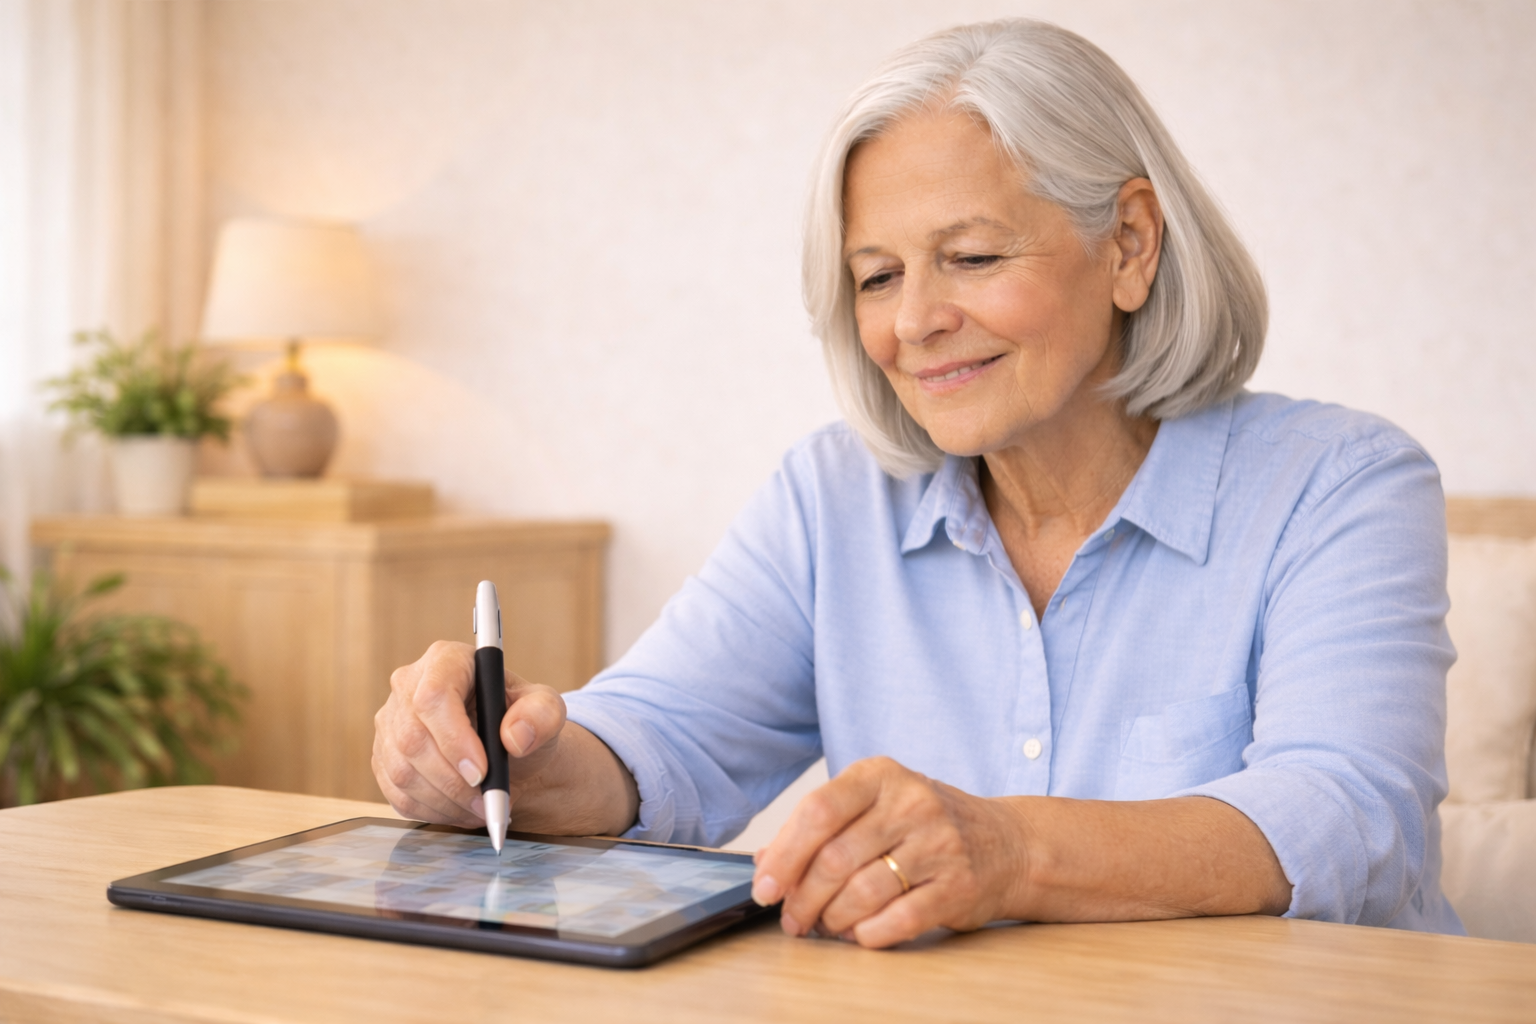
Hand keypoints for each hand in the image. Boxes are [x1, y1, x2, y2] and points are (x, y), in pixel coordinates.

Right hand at [372, 640, 567, 827]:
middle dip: (452, 780)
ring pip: (402, 771)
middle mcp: (409, 686)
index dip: (453, 739)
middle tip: (486, 801)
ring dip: (444, 800)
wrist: (508, 751)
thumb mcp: (547, 711)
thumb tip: (515, 736)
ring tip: (480, 807)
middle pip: (412, 738)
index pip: (433, 696)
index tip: (481, 772)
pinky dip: (432, 811)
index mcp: (447, 660)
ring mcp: (390, 723)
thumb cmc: (523, 722)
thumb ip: (542, 715)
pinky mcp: (383, 757)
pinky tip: (460, 809)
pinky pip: (396, 793)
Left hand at [750, 757, 1026, 948]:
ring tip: (825, 926)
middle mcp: (911, 802)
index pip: (818, 810)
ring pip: (863, 891)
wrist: (1005, 842)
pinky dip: (869, 933)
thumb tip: (765, 863)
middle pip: (835, 857)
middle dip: (803, 897)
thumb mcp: (874, 806)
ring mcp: (938, 843)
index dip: (784, 854)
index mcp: (880, 775)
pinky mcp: (958, 884)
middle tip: (793, 919)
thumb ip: (821, 827)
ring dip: (833, 919)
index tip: (765, 888)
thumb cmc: (923, 824)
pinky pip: (899, 918)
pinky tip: (860, 933)